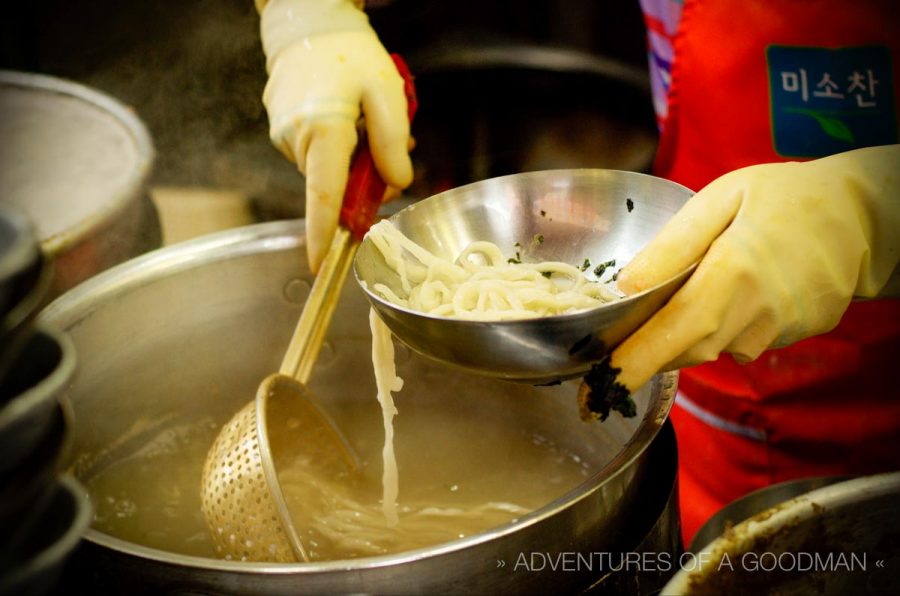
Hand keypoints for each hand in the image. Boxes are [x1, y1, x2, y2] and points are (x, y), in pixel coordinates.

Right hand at [259, 0, 412, 271]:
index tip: (320, 267)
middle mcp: (296, 140)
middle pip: (332, 186)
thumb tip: (396, 185)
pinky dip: (336, 147)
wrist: (308, 22)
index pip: (323, 197)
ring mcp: (283, 135)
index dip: (322, 236)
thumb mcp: (386, 96)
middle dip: (362, 181)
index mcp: (324, 132)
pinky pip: (315, 153)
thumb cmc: (351, 55)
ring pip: (326, 169)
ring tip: (365, 120)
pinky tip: (347, 117)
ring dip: (350, 160)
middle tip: (389, 149)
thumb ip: (392, 144)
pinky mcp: (280, 129)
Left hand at [606, 144, 899, 394]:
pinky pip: (738, 342)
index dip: (631, 363)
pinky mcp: (791, 338)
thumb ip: (671, 246)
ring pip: (710, 349)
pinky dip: (720, 325)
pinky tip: (731, 290)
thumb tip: (625, 287)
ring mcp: (777, 332)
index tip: (597, 387)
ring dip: (686, 332)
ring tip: (690, 291)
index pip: (670, 333)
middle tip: (616, 345)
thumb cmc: (786, 198)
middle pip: (684, 350)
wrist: (864, 215)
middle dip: (648, 351)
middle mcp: (755, 315)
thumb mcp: (721, 200)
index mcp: (733, 275)